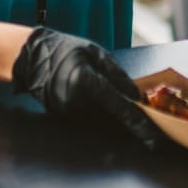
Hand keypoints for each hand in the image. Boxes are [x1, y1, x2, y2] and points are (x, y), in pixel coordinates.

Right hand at [12, 27, 161, 147]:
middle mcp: (76, 102)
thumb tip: (136, 95)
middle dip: (134, 127)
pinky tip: (113, 114)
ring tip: (137, 123)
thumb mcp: (95, 52)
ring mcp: (69, 112)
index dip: (139, 124)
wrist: (32, 58)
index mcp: (86, 82)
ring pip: (103, 123)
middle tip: (154, 133)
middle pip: (113, 121)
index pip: (119, 107)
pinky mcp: (65, 117)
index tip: (154, 137)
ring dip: (120, 124)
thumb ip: (117, 74)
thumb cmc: (66, 50)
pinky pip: (91, 121)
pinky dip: (105, 120)